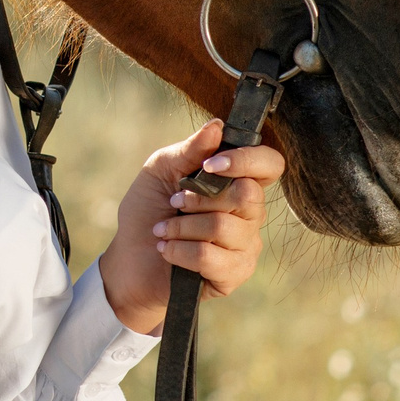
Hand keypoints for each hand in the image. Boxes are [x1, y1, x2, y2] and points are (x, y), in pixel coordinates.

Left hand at [96, 118, 284, 336]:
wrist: (129, 261)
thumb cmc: (148, 211)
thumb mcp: (160, 170)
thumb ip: (190, 150)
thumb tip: (217, 126)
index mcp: (237, 183)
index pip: (270, 165)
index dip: (247, 161)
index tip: (210, 166)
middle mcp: (249, 214)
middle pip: (248, 194)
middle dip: (200, 197)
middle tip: (174, 201)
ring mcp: (246, 245)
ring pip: (224, 226)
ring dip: (181, 226)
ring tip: (163, 230)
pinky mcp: (234, 274)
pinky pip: (212, 257)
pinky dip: (180, 251)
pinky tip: (167, 251)